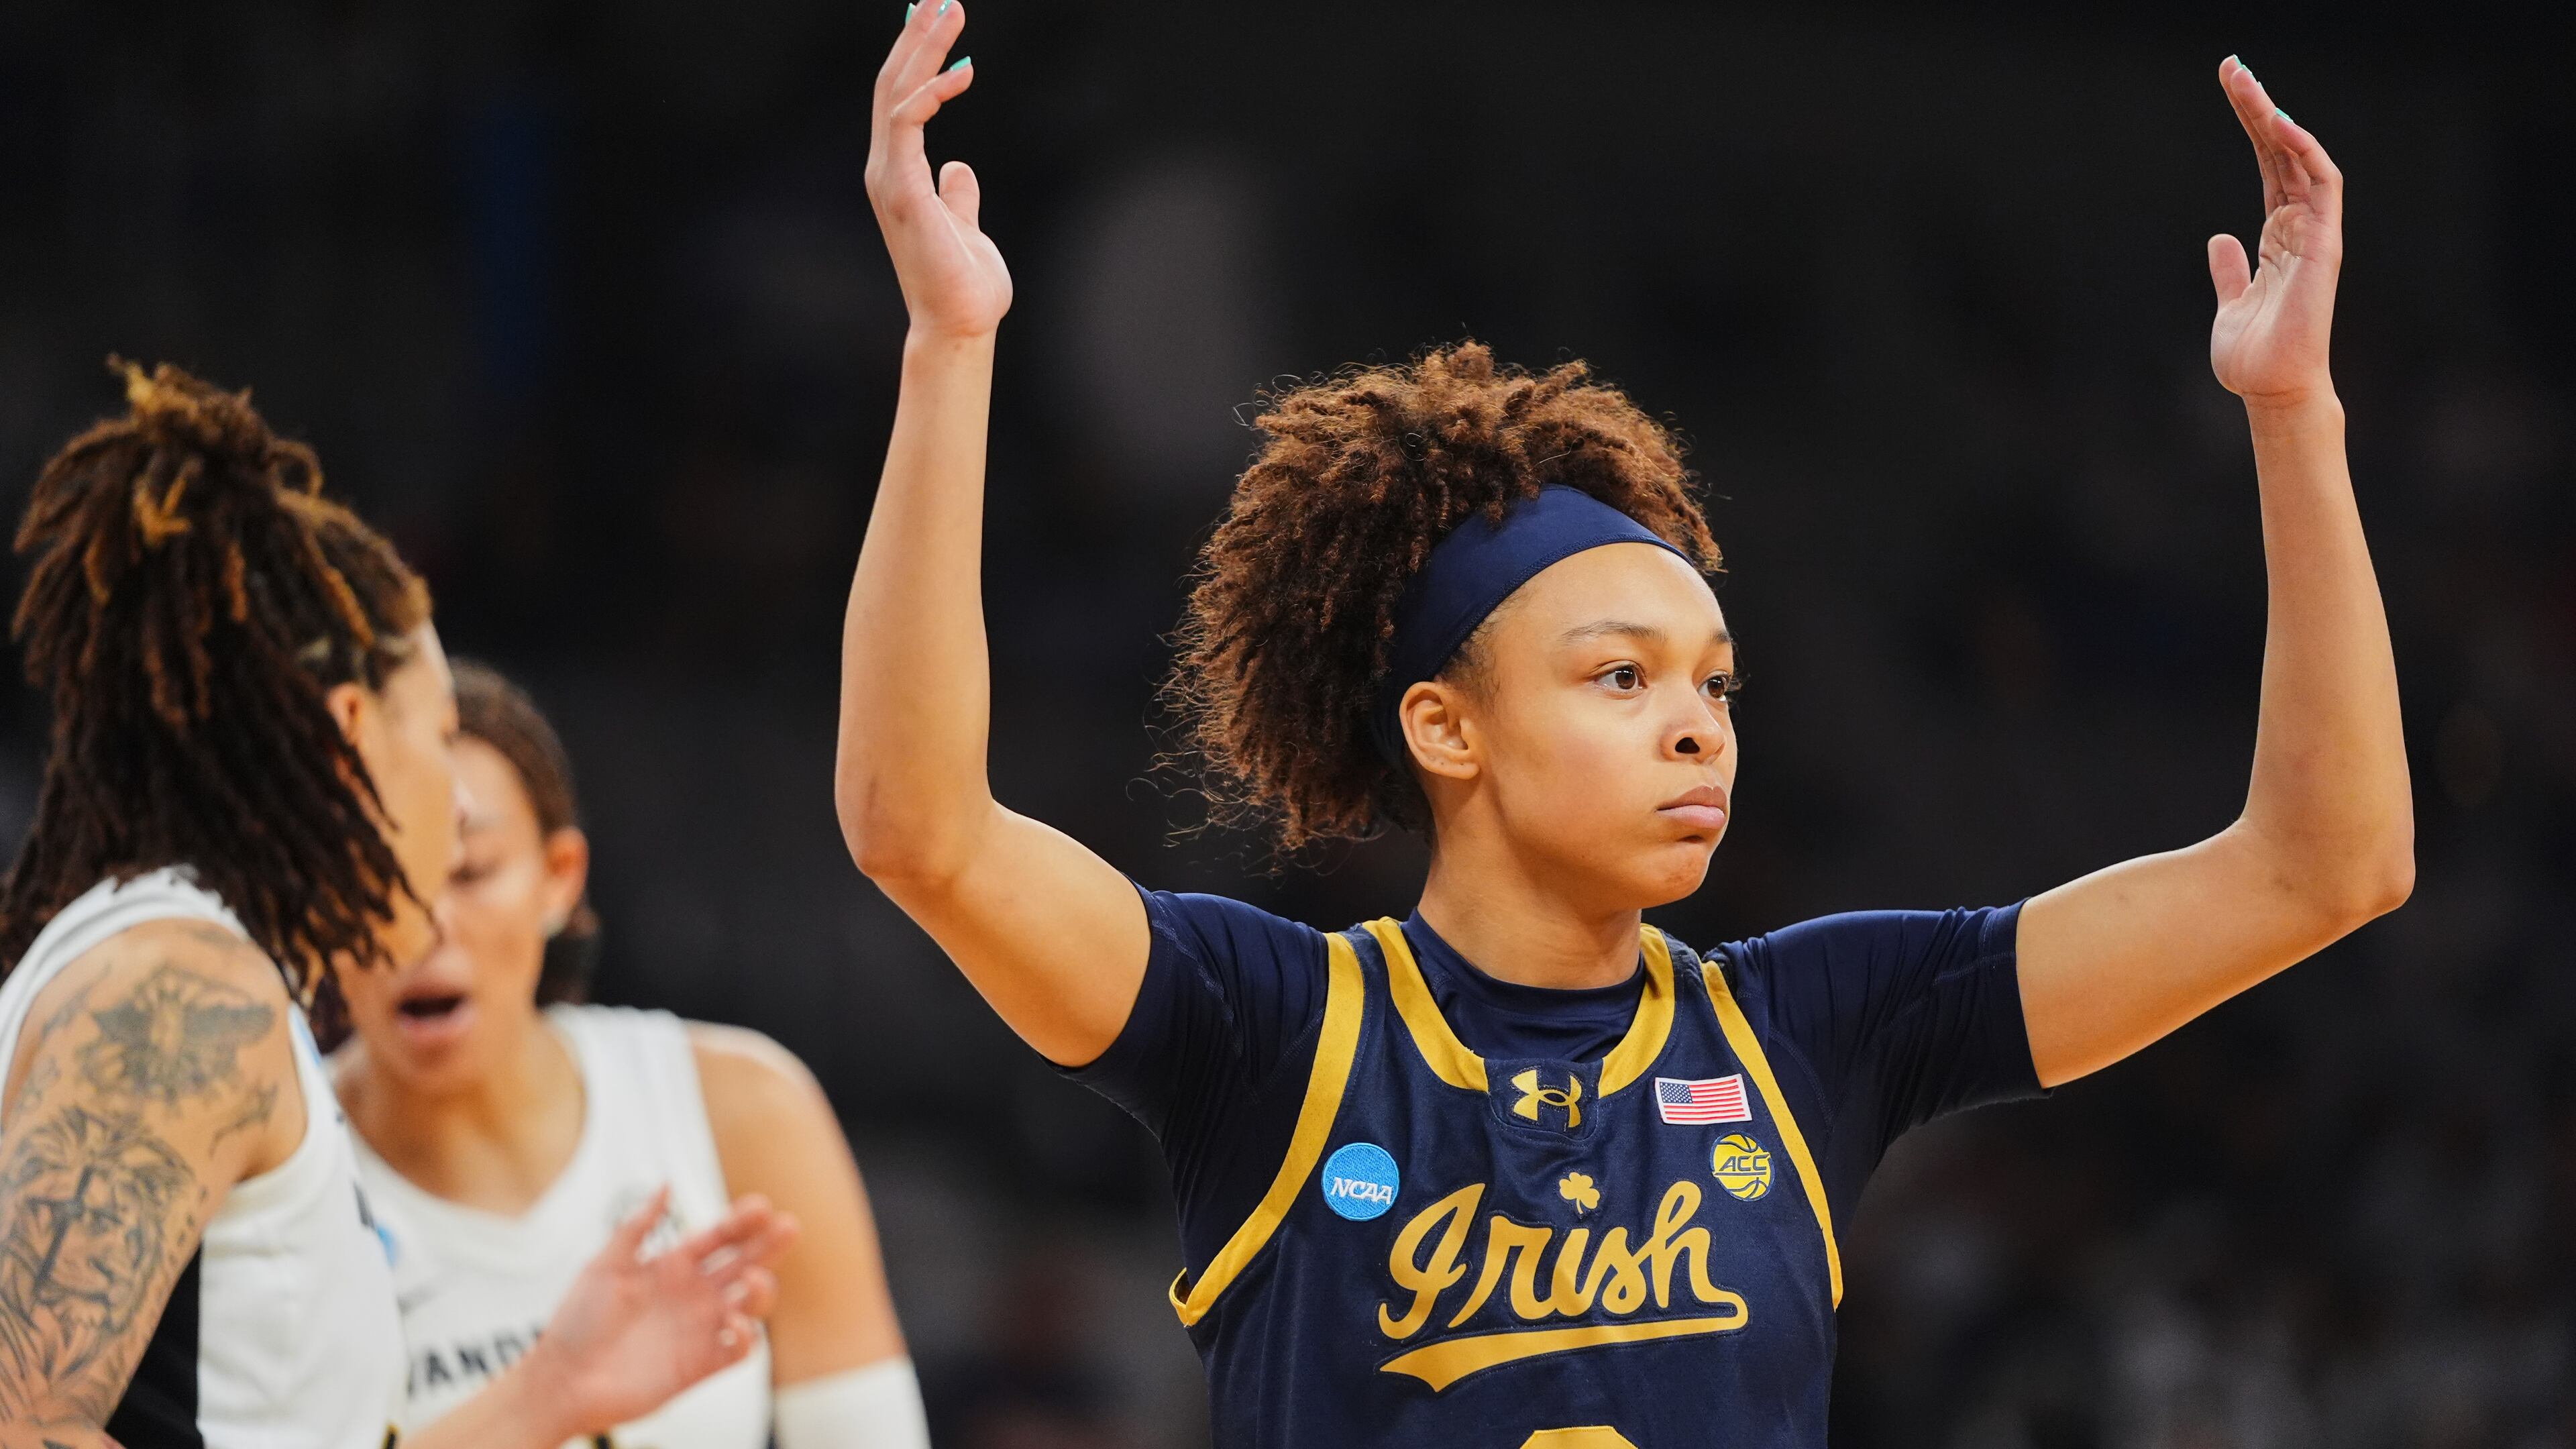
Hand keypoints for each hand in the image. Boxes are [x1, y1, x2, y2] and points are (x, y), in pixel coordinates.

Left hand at [524, 1188, 799, 1435]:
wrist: (563, 1380)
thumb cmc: (576, 1323)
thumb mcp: (604, 1265)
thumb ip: (637, 1226)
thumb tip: (667, 1185)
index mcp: (673, 1267)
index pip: (720, 1237)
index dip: (742, 1221)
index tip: (760, 1206)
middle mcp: (693, 1295)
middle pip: (746, 1263)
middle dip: (769, 1245)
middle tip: (788, 1226)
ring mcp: (700, 1329)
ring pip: (751, 1304)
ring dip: (762, 1289)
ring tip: (752, 1279)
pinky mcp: (701, 1365)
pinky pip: (740, 1349)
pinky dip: (747, 1335)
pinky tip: (734, 1322)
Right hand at [866, 1, 1010, 338]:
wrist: (960, 325)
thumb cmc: (965, 285)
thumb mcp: (965, 226)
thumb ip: (958, 196)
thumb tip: (960, 170)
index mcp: (900, 173)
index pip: (900, 101)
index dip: (917, 58)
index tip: (941, 22)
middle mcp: (887, 169)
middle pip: (893, 85)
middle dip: (916, 37)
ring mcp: (890, 178)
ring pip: (895, 93)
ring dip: (922, 48)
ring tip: (948, 10)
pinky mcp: (903, 188)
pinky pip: (908, 122)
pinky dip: (931, 91)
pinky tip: (961, 71)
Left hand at [2206, 57, 2342, 406]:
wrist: (2272, 391)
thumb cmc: (2254, 357)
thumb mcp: (2230, 304)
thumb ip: (2230, 270)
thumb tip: (2220, 238)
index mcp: (2278, 236)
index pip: (2268, 166)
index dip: (2252, 128)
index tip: (2233, 89)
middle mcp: (2299, 227)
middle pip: (2281, 152)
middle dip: (2258, 109)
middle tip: (2233, 68)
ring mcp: (2314, 233)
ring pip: (2299, 158)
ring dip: (2274, 118)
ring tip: (2247, 82)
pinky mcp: (2323, 245)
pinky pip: (2321, 185)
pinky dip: (2303, 152)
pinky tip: (2278, 124)